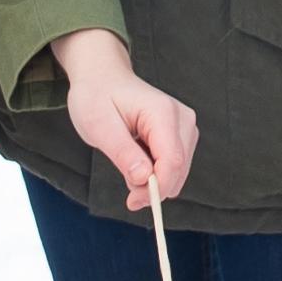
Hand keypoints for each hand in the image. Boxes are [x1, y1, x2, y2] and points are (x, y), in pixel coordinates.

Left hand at [54, 28, 200, 208]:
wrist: (102, 77)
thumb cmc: (97, 97)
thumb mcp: (99, 126)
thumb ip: (123, 153)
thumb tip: (144, 179)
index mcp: (162, 113)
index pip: (172, 161)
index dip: (156, 188)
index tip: (132, 202)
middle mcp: (181, 118)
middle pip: (179, 168)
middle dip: (155, 189)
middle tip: (128, 197)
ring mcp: (185, 125)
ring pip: (180, 171)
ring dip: (156, 182)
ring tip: (128, 169)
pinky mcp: (182, 134)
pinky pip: (176, 165)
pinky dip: (158, 174)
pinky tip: (138, 163)